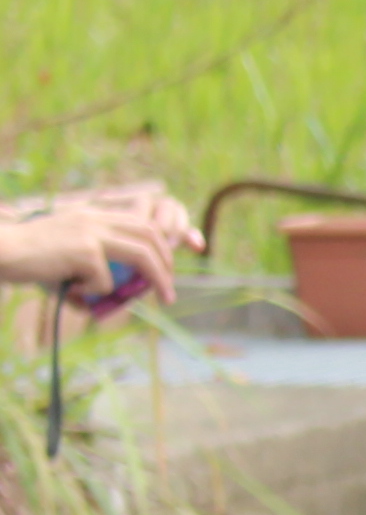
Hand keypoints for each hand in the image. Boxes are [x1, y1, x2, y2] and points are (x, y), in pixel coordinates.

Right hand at [0, 180, 202, 320]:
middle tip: (169, 288)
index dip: (169, 236)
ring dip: (158, 278)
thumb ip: (91, 268)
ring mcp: (90, 233)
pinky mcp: (83, 251)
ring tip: (165, 298)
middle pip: (150, 235)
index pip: (143, 220)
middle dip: (168, 262)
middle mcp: (95, 219)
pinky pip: (105, 280)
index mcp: (93, 215)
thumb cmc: (26, 260)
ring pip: (142, 254)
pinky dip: (96, 292)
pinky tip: (73, 291)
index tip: (191, 248)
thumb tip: (109, 297)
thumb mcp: (64, 256)